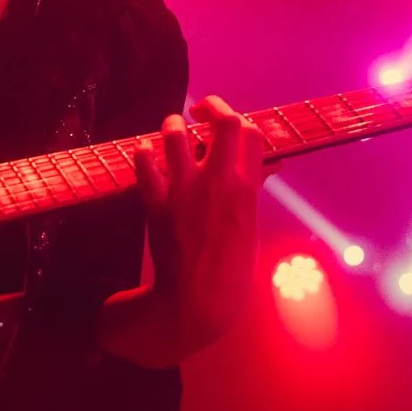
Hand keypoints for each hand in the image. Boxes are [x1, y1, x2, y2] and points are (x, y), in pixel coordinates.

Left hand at [105, 96, 264, 364]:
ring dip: (172, 125)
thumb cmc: (229, 270)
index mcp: (247, 190)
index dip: (239, 118)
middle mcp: (217, 183)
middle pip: (222, 122)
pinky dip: (143, 153)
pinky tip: (145, 154)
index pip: (251, 132)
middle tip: (201, 110)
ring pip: (175, 134)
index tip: (228, 118)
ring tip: (172, 128)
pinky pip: (143, 163)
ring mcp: (185, 191)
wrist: (195, 303)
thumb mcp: (249, 227)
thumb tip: (268, 165)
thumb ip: (252, 190)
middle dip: (211, 107)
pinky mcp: (156, 203)